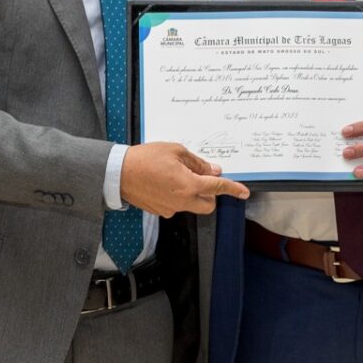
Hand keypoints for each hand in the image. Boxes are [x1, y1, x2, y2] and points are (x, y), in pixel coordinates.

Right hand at [120, 142, 249, 217]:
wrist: (119, 173)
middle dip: (210, 194)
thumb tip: (212, 171)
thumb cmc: (146, 158)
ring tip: (176, 176)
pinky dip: (176, 196)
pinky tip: (164, 183)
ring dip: (192, 194)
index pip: (217, 189)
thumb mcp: (175, 151)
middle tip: (200, 177)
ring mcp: (170, 208)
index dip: (233, 189)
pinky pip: (176, 205)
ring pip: (191, 205)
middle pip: (208, 205)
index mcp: (189, 185)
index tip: (244, 192)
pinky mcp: (159, 211)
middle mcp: (182, 201)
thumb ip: (197, 163)